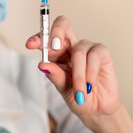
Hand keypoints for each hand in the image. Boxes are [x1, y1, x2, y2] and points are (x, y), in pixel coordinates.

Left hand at [26, 15, 132, 132]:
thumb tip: (42, 64)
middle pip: (63, 24)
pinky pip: (94, 56)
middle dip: (56, 32)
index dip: (38, 38)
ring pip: (78, 51)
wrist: (96, 109)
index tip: (30, 44)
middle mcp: (70, 46)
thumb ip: (54, 74)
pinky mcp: (101, 52)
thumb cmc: (76, 95)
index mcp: (56, 53)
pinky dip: (90, 73)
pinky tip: (90, 85)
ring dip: (78, 75)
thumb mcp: (62, 87)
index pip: (46, 38)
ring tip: (79, 92)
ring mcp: (86, 47)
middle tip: (54, 48)